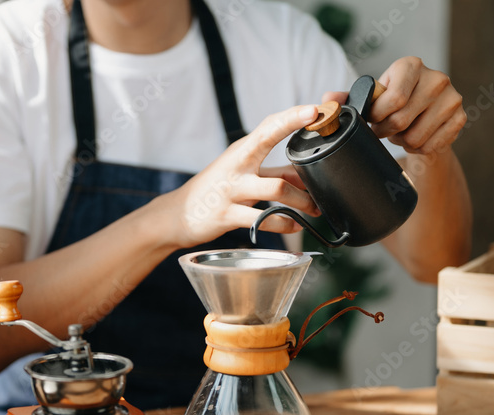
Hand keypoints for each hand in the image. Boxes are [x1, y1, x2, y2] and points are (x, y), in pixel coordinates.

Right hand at [167, 105, 321, 247]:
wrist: (177, 214)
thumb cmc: (215, 191)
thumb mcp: (244, 177)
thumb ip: (276, 174)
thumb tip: (306, 176)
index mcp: (241, 152)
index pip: (267, 127)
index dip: (291, 117)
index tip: (313, 108)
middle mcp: (236, 165)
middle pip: (265, 140)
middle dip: (290, 125)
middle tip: (316, 118)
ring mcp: (230, 190)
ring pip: (276, 189)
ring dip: (301, 200)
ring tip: (315, 209)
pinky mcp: (227, 215)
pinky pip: (263, 220)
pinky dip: (283, 224)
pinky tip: (294, 226)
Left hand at [323, 57, 464, 155]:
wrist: (425, 114)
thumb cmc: (393, 103)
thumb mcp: (373, 97)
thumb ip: (349, 98)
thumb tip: (326, 101)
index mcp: (411, 65)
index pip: (393, 99)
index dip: (376, 118)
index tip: (372, 121)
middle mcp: (436, 78)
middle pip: (401, 121)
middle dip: (386, 132)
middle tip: (384, 130)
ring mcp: (452, 98)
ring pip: (415, 137)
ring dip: (402, 141)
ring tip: (402, 132)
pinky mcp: (460, 118)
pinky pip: (430, 146)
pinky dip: (418, 148)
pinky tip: (417, 137)